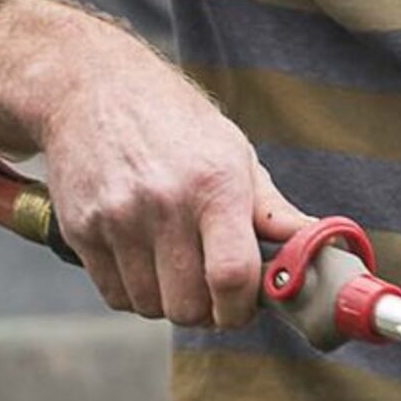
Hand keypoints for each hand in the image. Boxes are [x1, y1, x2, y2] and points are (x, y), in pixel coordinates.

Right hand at [0, 0, 312, 326]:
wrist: (92, 88)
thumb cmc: (175, 123)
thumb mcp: (233, 153)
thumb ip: (272, 210)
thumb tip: (319, 249)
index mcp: (215, 184)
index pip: (232, 276)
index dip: (241, 310)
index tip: (243, 308)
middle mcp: (165, 203)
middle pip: (188, 305)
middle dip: (206, 312)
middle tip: (210, 291)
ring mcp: (118, 218)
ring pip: (150, 306)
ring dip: (167, 301)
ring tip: (174, 266)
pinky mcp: (81, 229)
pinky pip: (115, 295)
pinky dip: (133, 292)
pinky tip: (143, 260)